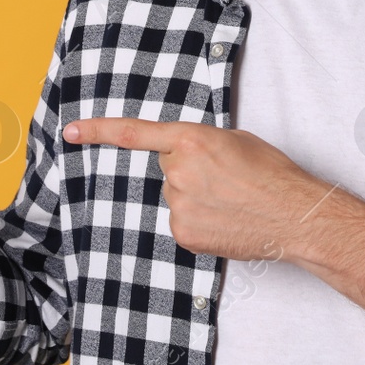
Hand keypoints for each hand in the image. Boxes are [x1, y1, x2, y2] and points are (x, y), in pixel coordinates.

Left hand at [62, 117, 333, 261]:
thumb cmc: (272, 174)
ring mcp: (179, 205)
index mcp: (191, 140)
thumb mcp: (236, 140)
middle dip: (188, 171)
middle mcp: (178, 171)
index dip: (98, 131)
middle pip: (167, 169)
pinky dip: (199, 221)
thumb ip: (200, 144)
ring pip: (175, 197)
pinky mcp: (184, 234)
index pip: (134, 134)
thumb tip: (183, 154)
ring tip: (230, 202)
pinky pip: (181, 222)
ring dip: (195, 198)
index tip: (71, 130)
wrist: (293, 215)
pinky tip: (225, 221)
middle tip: (223, 179)